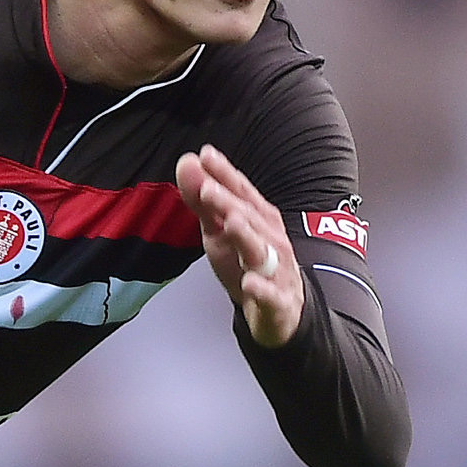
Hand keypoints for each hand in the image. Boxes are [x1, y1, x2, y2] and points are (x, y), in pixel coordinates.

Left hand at [179, 145, 302, 347]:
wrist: (279, 309)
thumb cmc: (248, 263)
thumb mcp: (219, 231)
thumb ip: (202, 200)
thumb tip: (187, 162)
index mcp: (258, 218)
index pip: (240, 192)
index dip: (224, 173)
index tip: (206, 156)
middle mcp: (270, 238)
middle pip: (248, 218)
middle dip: (229, 202)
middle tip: (208, 189)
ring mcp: (276, 269)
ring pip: (261, 251)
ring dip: (247, 236)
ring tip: (232, 223)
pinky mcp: (278, 300)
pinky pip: (271, 294)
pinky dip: (261, 289)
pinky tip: (250, 283)